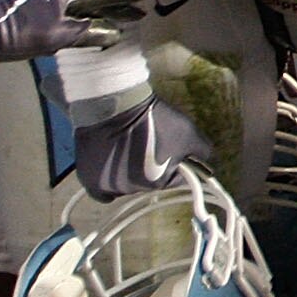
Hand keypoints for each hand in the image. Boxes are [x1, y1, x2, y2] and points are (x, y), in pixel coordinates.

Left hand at [0, 0, 149, 62]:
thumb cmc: (18, 32)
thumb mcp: (55, 36)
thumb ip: (85, 34)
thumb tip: (114, 34)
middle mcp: (60, 0)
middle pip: (96, 2)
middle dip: (119, 8)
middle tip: (141, 13)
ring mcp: (49, 9)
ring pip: (84, 12)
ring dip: (103, 16)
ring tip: (122, 22)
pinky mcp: (39, 21)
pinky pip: (73, 20)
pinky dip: (87, 24)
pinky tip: (90, 31)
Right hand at [72, 93, 215, 200]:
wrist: (114, 104)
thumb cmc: (154, 118)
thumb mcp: (189, 132)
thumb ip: (203, 151)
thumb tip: (207, 161)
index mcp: (158, 182)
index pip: (175, 179)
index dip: (177, 164)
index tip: (172, 150)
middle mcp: (133, 189)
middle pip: (149, 181)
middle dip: (152, 166)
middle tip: (148, 144)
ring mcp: (109, 185)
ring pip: (125, 184)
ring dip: (129, 172)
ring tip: (127, 149)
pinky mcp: (89, 179)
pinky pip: (101, 192)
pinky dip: (107, 186)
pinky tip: (111, 176)